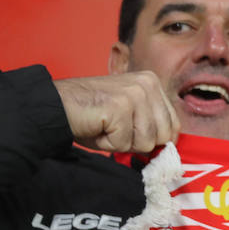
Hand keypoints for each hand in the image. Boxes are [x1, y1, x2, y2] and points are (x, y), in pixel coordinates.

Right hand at [55, 72, 179, 152]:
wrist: (55, 106)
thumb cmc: (91, 115)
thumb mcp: (131, 116)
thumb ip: (152, 125)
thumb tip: (171, 146)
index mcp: (152, 83)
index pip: (173, 126)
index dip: (153, 139)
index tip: (131, 132)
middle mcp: (147, 84)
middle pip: (162, 137)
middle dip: (137, 142)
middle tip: (114, 128)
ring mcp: (134, 94)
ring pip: (145, 142)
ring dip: (121, 143)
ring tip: (105, 126)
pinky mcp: (119, 106)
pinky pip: (123, 143)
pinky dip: (107, 143)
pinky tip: (96, 127)